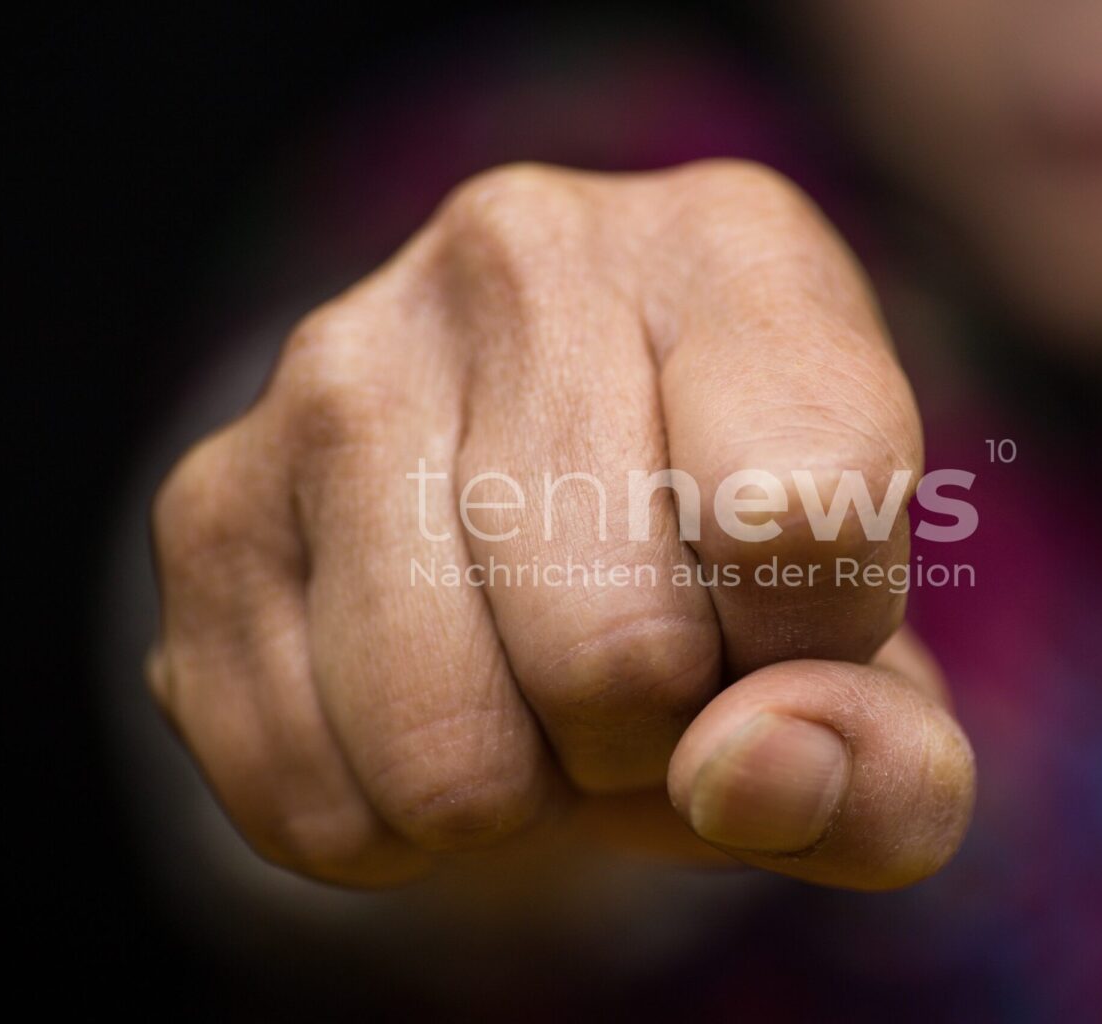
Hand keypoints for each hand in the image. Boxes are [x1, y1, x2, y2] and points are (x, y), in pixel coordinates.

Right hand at [148, 160, 974, 891]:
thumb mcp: (869, 679)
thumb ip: (893, 764)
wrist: (548, 537)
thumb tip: (745, 771)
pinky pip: (314, 794)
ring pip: (445, 748)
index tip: (795, 614)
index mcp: (732, 248)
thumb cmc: (736, 592)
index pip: (806, 511)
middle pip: (618, 650)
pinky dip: (398, 827)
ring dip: (522, 792)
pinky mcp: (208, 501)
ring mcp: (338, 368)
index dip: (815, 647)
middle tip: (652, 672)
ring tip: (539, 693)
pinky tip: (434, 710)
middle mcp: (523, 255)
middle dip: (656, 738)